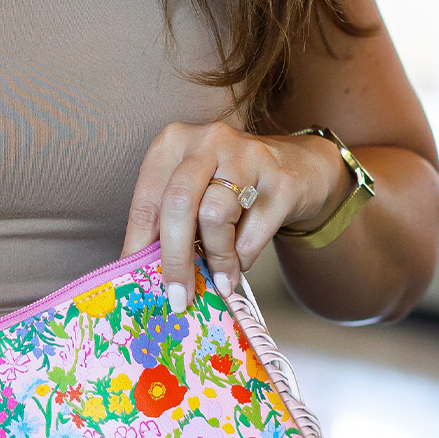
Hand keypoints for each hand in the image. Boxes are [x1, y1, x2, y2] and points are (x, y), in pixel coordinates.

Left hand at [120, 121, 351, 307]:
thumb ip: (167, 222)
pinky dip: (243, 258)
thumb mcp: (194, 191)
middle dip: (175, 258)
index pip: (147, 199)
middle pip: (179, 204)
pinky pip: (252, 232)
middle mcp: (209, 141)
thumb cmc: (233, 184)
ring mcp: (249, 156)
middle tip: (178, 296)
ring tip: (220, 279)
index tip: (138, 279)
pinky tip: (241, 262)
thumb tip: (142, 271)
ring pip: (215, 216)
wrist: (300, 167)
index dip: (139, 244)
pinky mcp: (281, 180)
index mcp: (175, 141)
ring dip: (216, 259)